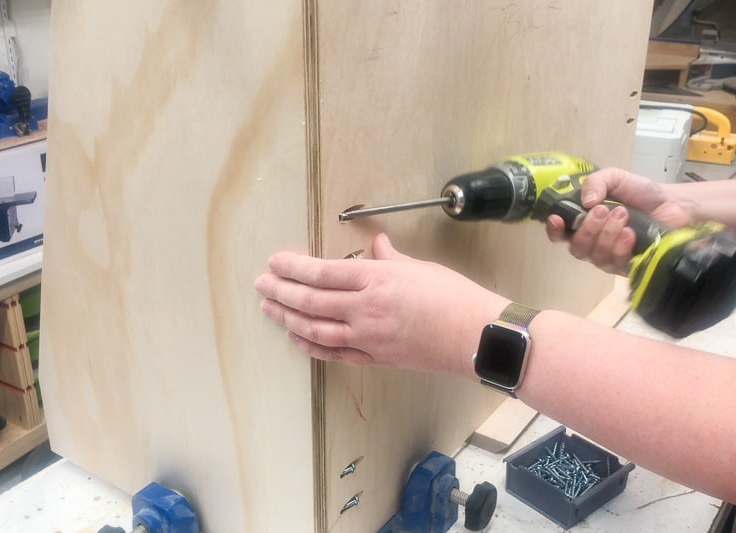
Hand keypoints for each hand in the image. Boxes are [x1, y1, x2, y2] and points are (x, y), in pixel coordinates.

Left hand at [254, 233, 507, 377]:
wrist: (474, 336)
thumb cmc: (452, 296)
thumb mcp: (418, 267)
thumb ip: (390, 257)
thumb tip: (376, 244)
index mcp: (375, 279)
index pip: (322, 272)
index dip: (293, 267)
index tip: (274, 262)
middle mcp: (364, 309)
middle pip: (311, 300)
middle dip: (281, 291)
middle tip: (260, 284)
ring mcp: (367, 337)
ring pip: (315, 329)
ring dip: (288, 318)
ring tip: (269, 308)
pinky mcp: (374, 358)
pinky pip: (334, 353)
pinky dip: (311, 345)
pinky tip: (296, 337)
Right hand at [546, 168, 697, 273]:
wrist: (672, 204)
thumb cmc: (640, 193)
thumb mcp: (615, 178)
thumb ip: (596, 182)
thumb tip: (586, 202)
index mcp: (583, 224)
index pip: (560, 234)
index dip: (555, 230)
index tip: (558, 219)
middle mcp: (592, 243)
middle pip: (577, 248)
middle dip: (588, 229)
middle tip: (604, 210)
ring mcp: (608, 257)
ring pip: (595, 255)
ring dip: (607, 235)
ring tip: (623, 215)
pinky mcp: (626, 267)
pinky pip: (614, 264)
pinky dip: (620, 247)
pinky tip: (630, 234)